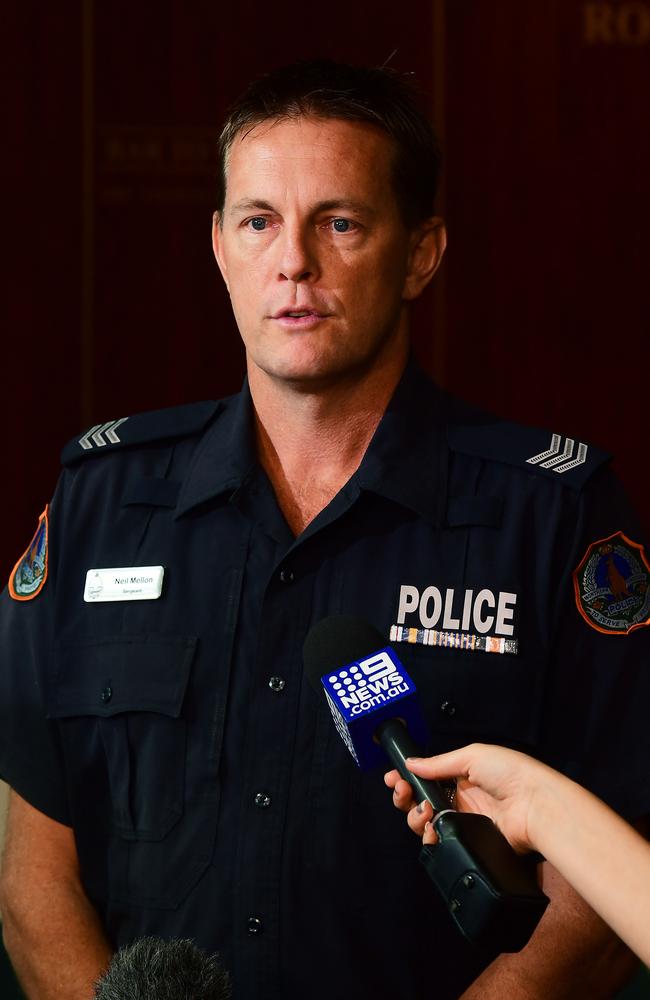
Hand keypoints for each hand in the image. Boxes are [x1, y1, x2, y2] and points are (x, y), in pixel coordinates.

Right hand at [384, 743, 548, 852]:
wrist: (536, 806)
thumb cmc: (512, 773)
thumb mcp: (472, 756)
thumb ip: (438, 763)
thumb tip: (411, 763)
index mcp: (462, 774)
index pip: (427, 777)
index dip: (408, 778)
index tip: (394, 778)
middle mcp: (461, 797)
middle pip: (421, 800)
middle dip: (405, 797)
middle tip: (401, 793)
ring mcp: (464, 820)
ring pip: (426, 821)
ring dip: (415, 816)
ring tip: (422, 810)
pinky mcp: (468, 840)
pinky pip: (440, 840)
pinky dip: (429, 836)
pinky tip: (430, 828)